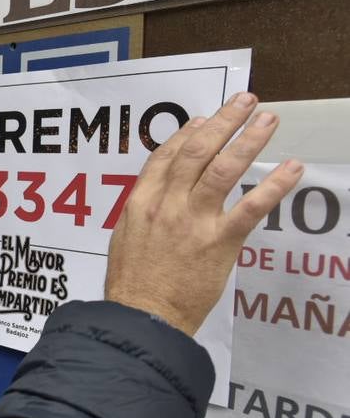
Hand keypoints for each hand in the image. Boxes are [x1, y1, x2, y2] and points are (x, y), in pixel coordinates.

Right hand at [105, 93, 302, 334]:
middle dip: (224, 122)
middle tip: (245, 101)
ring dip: (249, 140)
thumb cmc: (132, 284)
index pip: (165, 156)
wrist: (142, 317)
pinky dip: (273, 185)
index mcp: (140, 202)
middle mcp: (167, 204)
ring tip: (268, 119)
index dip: (186, 133)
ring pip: (224, 169)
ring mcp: (193, 221)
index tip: (205, 118)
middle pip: (197, 151)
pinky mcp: (219, 242)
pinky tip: (292, 169)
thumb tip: (162, 193)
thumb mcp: (125, 238)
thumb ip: (144, 212)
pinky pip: (251, 207)